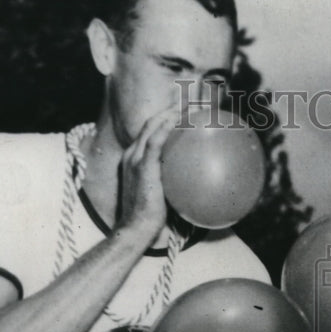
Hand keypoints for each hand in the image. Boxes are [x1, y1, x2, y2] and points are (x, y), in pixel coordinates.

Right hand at [115, 104, 181, 243]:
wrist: (136, 228)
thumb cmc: (151, 218)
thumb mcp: (162, 195)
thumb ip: (175, 182)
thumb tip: (198, 182)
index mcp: (134, 159)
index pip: (150, 132)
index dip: (165, 119)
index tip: (183, 112)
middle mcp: (132, 154)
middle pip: (151, 123)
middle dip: (170, 109)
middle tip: (191, 103)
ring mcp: (135, 159)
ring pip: (152, 126)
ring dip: (171, 112)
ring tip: (190, 105)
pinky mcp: (142, 166)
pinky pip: (155, 141)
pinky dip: (166, 128)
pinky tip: (179, 120)